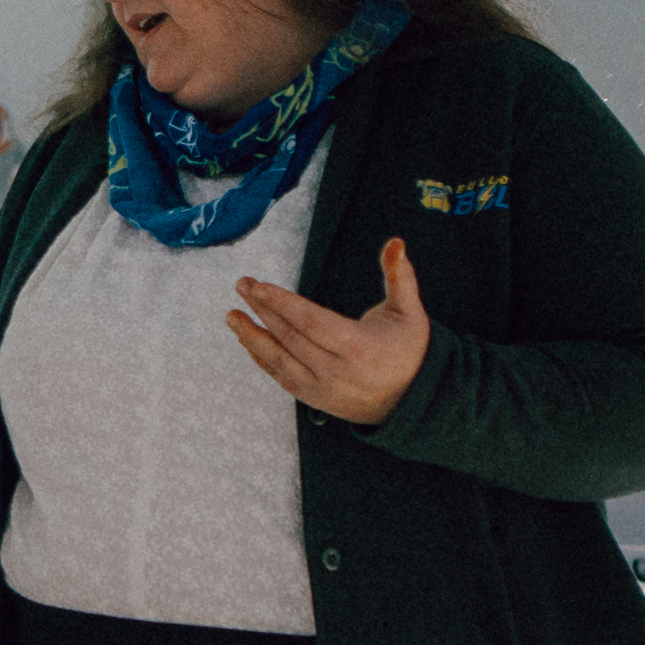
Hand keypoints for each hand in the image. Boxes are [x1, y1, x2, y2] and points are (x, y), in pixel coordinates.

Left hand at [227, 239, 433, 425]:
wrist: (412, 403)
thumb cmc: (409, 351)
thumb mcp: (410, 313)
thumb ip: (400, 276)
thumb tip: (396, 241)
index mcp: (360, 348)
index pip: (311, 322)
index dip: (282, 304)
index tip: (259, 286)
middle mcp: (337, 372)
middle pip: (291, 337)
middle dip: (262, 310)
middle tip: (242, 285)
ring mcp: (323, 389)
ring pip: (280, 360)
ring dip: (252, 337)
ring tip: (231, 316)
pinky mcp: (314, 399)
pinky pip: (281, 377)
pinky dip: (262, 358)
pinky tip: (248, 339)